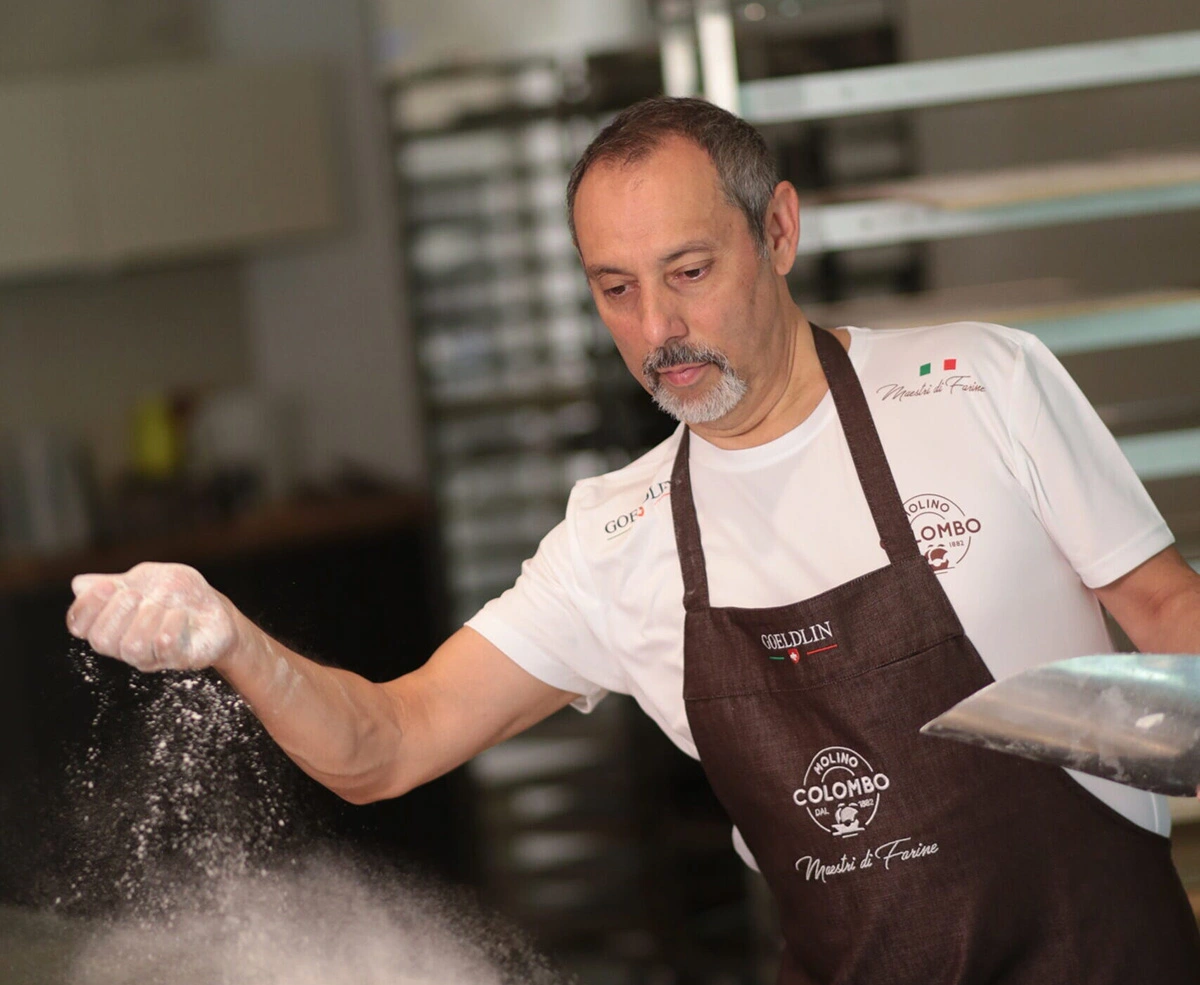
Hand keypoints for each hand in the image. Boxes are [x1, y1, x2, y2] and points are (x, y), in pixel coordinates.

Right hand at [67, 562, 238, 671]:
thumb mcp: (148, 578)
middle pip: (102, 641)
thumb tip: (79, 584)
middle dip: (116, 612)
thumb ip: (117, 581)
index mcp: (112, 624)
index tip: (107, 586)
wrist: (215, 610)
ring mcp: (153, 656)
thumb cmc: (178, 594)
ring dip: (146, 618)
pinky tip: (180, 613)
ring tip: (160, 604)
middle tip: (136, 595)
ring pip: (132, 648)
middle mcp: (126, 645)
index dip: (86, 607)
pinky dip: (171, 624)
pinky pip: (166, 647)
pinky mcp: (181, 658)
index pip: (80, 626)